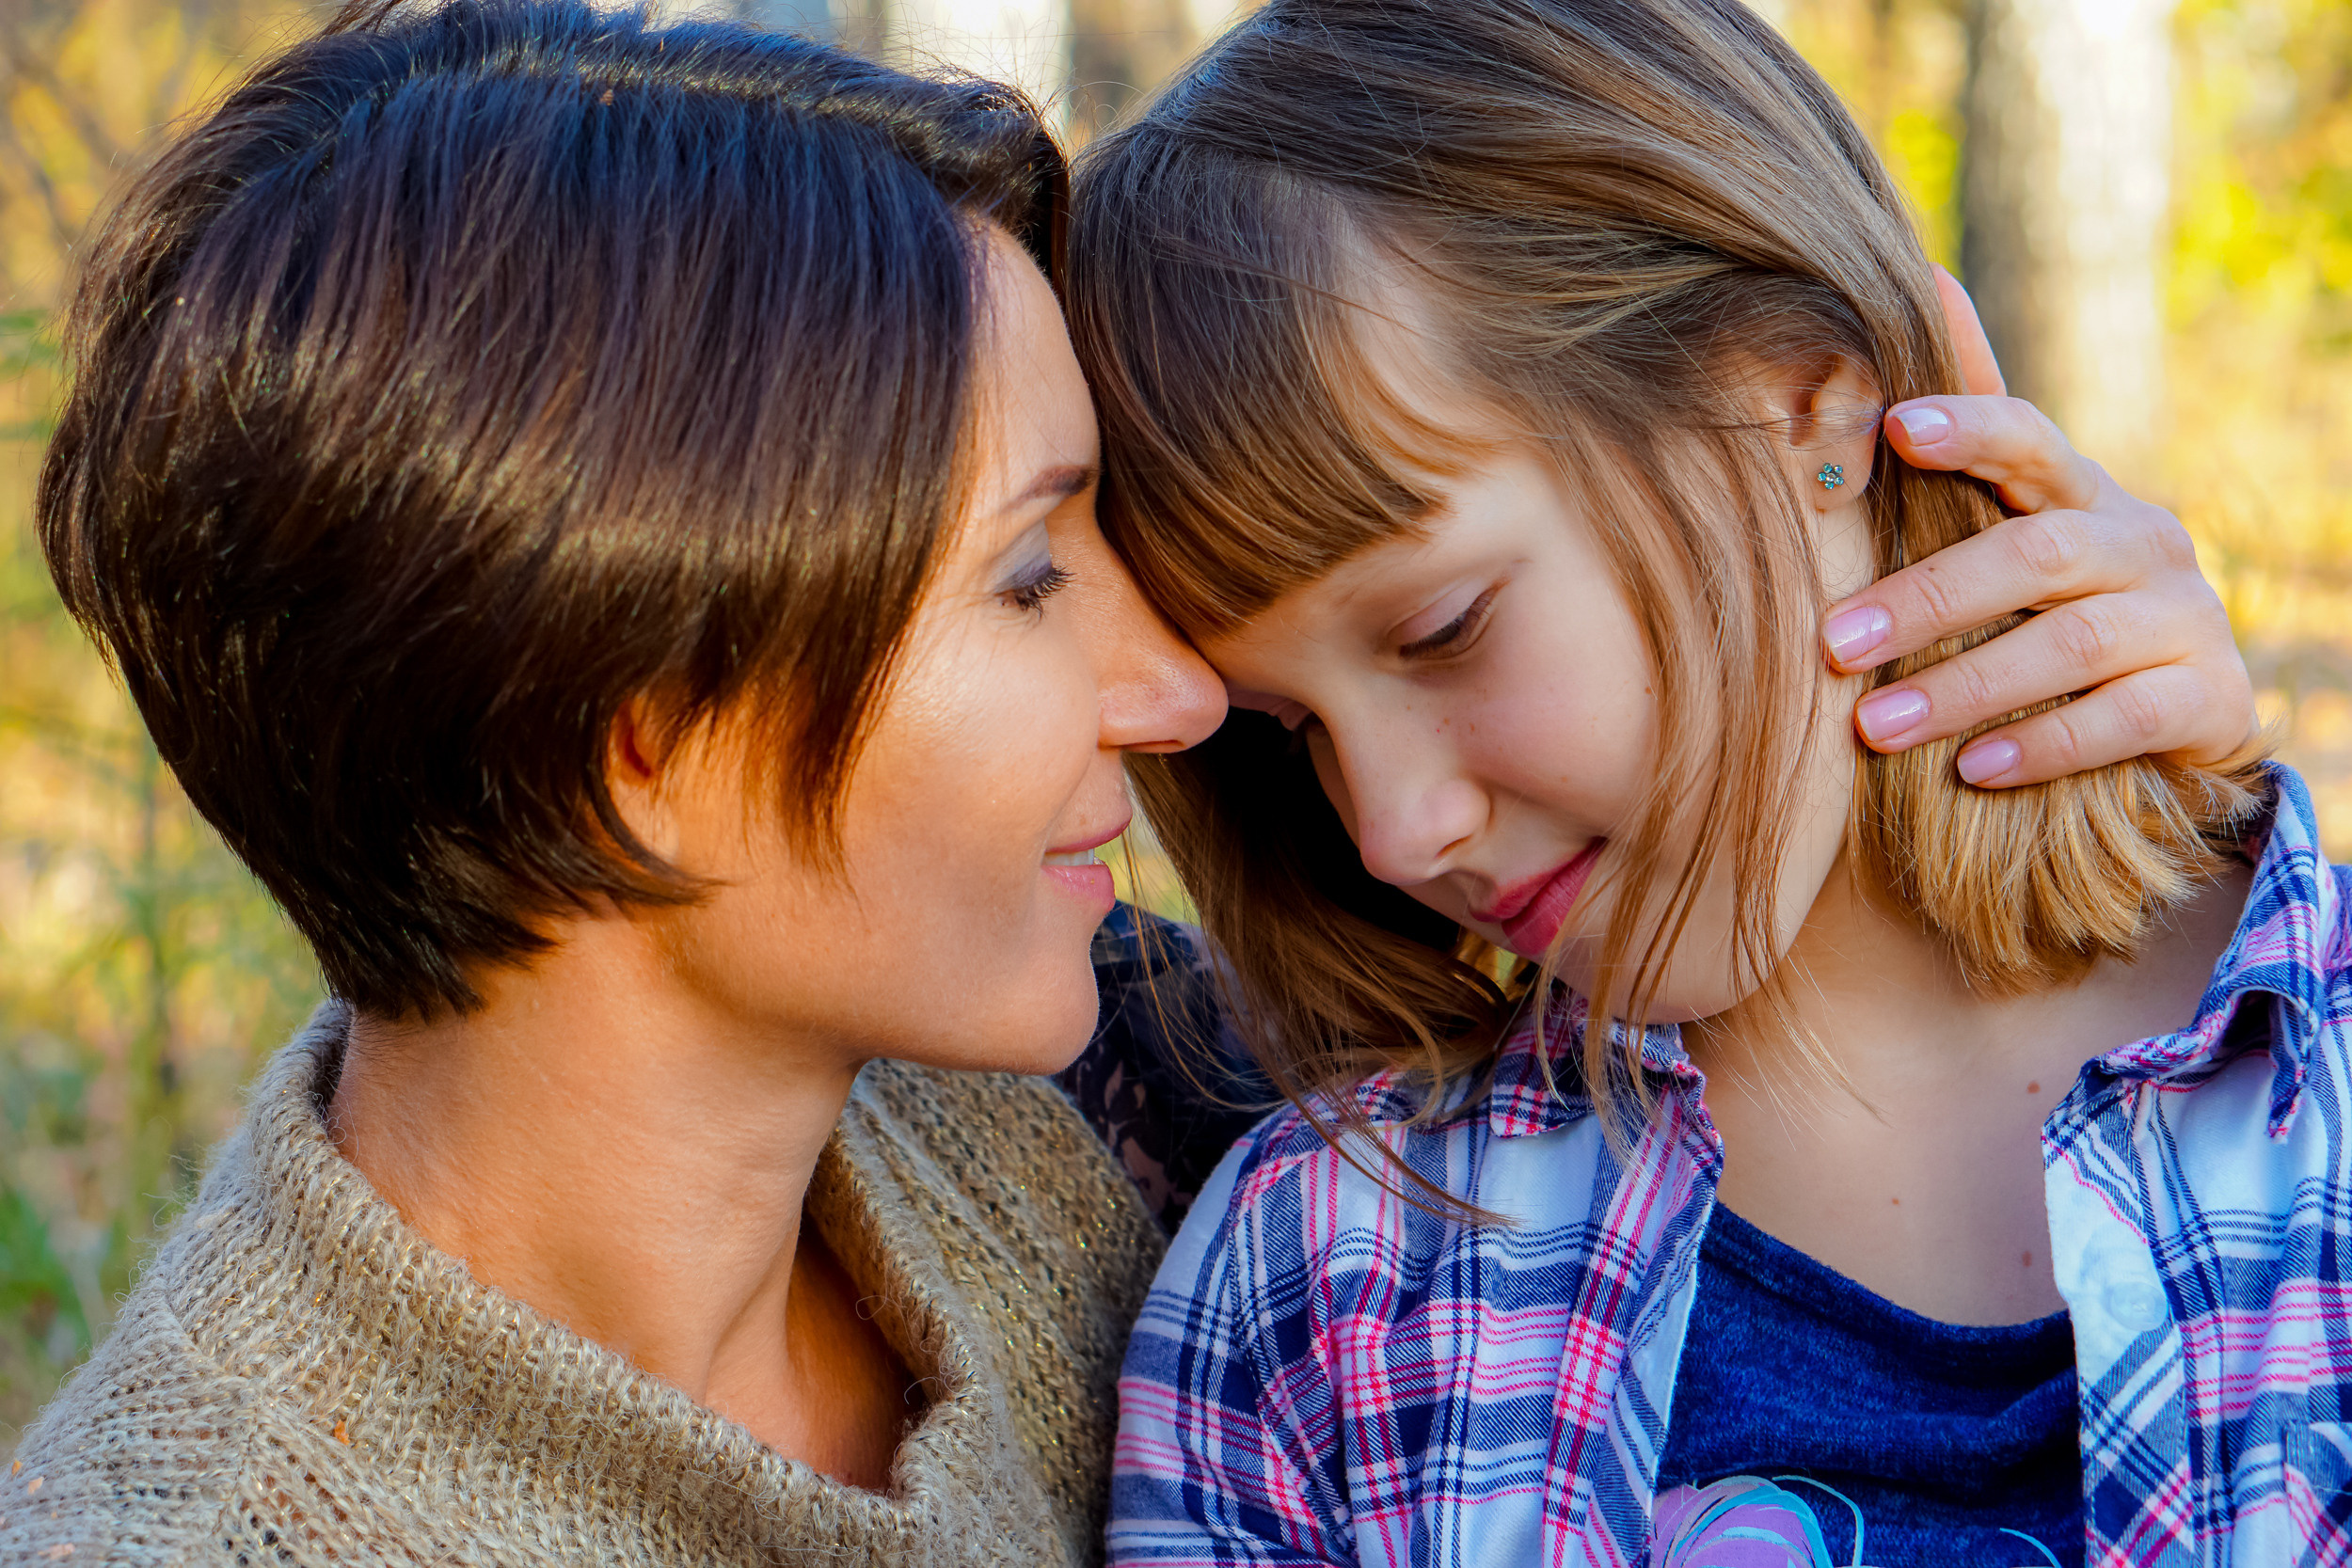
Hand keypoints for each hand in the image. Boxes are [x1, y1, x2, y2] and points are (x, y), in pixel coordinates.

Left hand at [1818, 270, 2255, 787]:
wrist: (2176, 712)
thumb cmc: (2056, 602)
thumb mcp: (2010, 527)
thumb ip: (1969, 430)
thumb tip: (1923, 277)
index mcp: (2081, 493)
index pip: (2031, 440)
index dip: (1971, 426)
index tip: (1896, 427)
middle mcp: (2142, 542)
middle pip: (2038, 552)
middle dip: (1928, 599)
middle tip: (1833, 643)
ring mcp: (2184, 619)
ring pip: (2073, 642)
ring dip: (1966, 686)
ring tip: (1874, 728)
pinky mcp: (2207, 699)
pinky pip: (2125, 720)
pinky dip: (2045, 743)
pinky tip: (1973, 769)